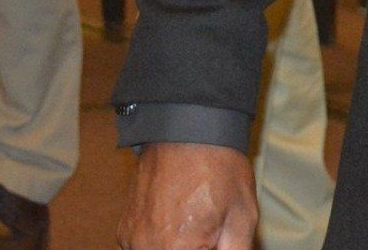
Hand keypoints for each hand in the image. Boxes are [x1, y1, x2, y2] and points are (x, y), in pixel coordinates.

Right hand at [117, 142, 256, 249]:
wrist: (187, 130)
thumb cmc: (219, 170)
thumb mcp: (242, 217)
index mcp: (178, 249)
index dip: (211, 249)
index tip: (217, 241)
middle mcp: (146, 248)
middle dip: (196, 247)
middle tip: (209, 232)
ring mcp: (131, 240)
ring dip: (177, 246)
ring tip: (196, 223)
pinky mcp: (124, 229)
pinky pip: (143, 247)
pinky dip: (160, 243)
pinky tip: (179, 222)